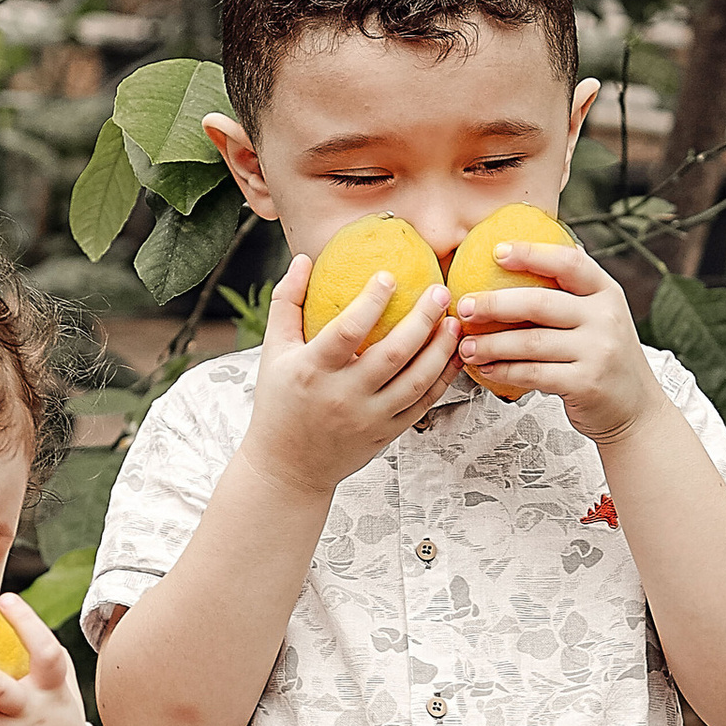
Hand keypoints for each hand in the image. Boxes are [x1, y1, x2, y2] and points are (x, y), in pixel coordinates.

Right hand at [245, 251, 460, 499]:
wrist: (288, 467)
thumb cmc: (279, 402)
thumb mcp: (272, 352)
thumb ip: (287, 303)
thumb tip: (304, 259)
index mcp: (311, 371)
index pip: (346, 331)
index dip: (370, 302)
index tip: (390, 275)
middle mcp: (342, 396)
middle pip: (392, 354)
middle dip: (422, 319)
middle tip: (440, 291)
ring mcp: (368, 418)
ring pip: (415, 381)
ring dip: (440, 349)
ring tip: (453, 321)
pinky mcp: (387, 433)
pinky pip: (422, 404)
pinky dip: (443, 379)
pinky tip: (453, 355)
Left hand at [452, 241, 651, 441]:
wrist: (636, 410)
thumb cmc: (605, 360)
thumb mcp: (600, 319)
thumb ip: (571, 295)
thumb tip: (521, 262)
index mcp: (607, 293)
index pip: (568, 263)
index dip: (532, 254)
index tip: (497, 252)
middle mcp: (605, 318)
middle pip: (540, 303)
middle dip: (494, 304)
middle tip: (463, 306)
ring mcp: (597, 351)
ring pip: (530, 342)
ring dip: (491, 344)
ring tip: (466, 346)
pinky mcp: (585, 383)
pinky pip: (533, 374)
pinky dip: (503, 371)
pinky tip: (485, 368)